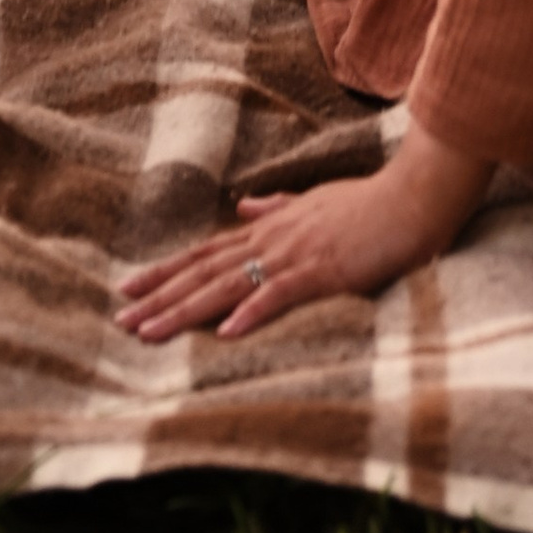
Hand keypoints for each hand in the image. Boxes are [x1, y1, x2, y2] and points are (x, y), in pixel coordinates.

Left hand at [115, 120, 492, 343]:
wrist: (411, 199)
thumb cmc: (368, 205)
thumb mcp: (314, 203)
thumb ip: (277, 208)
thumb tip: (245, 208)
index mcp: (268, 229)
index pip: (205, 253)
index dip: (166, 272)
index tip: (131, 288)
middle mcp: (271, 241)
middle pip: (204, 271)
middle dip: (161, 296)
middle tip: (121, 319)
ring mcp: (294, 255)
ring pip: (227, 285)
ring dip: (186, 310)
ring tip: (150, 332)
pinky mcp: (322, 271)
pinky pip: (278, 294)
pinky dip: (249, 314)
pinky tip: (223, 333)